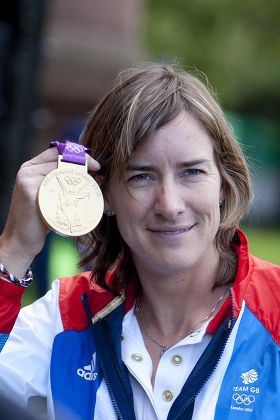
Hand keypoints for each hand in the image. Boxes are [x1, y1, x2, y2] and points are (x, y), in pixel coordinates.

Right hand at [0, 147, 99, 277]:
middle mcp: (27, 169)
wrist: (22, 240)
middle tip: (99, 175)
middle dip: (84, 165)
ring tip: (95, 184)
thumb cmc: (41, 219)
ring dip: (81, 176)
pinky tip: (82, 195)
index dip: (79, 155)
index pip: (58, 152)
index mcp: (32, 167)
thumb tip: (93, 175)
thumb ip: (62, 183)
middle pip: (61, 159)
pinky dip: (72, 189)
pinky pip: (55, 184)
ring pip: (61, 170)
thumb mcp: (51, 196)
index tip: (96, 166)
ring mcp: (27, 179)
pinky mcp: (29, 192)